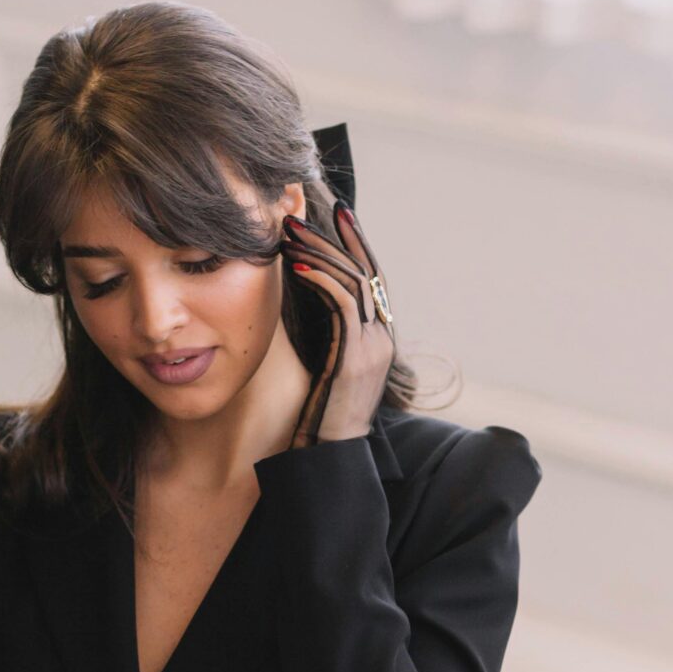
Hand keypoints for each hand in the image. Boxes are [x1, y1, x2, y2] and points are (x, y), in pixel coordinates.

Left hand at [280, 200, 395, 446]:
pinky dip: (320, 280)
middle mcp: (383, 337)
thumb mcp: (327, 367)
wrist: (330, 457)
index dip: (355, 243)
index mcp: (380, 337)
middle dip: (332, 238)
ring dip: (319, 252)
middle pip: (364, 271)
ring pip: (353, 281)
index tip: (334, 215)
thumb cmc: (320, 417)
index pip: (372, 277)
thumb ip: (329, 335)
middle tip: (299, 215)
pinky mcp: (356, 356)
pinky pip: (343, 304)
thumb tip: (311, 303)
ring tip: (289, 234)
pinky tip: (296, 266)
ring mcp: (374, 346)